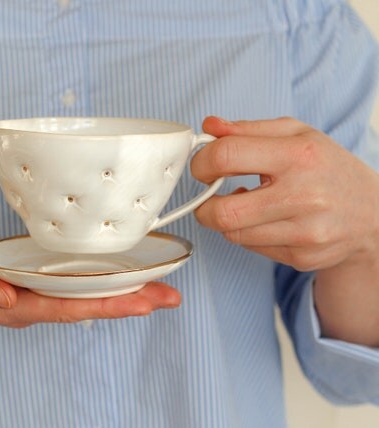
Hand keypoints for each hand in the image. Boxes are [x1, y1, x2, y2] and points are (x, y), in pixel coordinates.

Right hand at [0, 235, 181, 326]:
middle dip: (128, 301)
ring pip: (80, 296)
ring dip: (118, 292)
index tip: (143, 302)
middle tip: (168, 295)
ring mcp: (26, 294)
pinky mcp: (23, 279)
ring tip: (154, 287)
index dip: (107, 304)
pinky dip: (95, 280)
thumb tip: (9, 298)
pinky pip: (67, 284)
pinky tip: (112, 275)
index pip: (68, 308)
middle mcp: (25, 303)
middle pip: (85, 305)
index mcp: (10, 305)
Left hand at [190, 116, 378, 271]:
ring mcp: (305, 232)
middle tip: (210, 196)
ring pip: (233, 234)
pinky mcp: (303, 257)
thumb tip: (208, 126)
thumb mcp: (296, 135)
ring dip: (227, 220)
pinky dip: (248, 234)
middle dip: (204, 206)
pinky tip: (265, 221)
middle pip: (223, 212)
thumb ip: (247, 129)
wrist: (372, 213)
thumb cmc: (327, 167)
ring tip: (244, 204)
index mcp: (299, 155)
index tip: (202, 166)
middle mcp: (304, 196)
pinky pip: (251, 248)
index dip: (201, 162)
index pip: (226, 157)